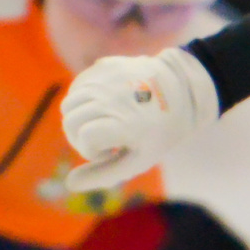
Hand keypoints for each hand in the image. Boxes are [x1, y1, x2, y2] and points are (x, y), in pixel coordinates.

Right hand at [60, 48, 218, 193]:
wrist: (181, 91)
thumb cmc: (158, 133)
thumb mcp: (137, 160)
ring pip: (68, 104)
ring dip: (79, 120)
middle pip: (70, 122)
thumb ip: (104, 174)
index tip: (109, 151)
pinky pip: (76, 87)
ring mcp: (107, 78)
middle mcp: (113, 97)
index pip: (84, 138)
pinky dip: (82, 101)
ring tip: (102, 122)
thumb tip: (69, 184)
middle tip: (103, 141)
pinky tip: (102, 107)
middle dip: (80, 138)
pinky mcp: (104, 66)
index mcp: (126, 123)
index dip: (91, 151)